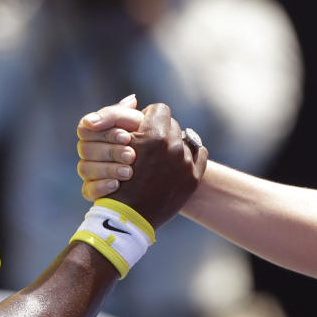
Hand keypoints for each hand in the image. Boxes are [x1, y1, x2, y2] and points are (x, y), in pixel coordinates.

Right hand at [77, 95, 143, 200]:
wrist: (159, 181)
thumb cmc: (148, 146)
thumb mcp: (140, 127)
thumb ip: (133, 114)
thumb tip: (132, 99)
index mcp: (97, 132)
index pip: (86, 128)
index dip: (107, 132)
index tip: (127, 137)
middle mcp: (91, 150)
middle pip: (85, 148)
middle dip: (111, 151)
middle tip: (132, 156)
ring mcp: (91, 171)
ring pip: (85, 169)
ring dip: (108, 169)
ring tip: (129, 173)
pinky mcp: (94, 190)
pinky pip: (87, 190)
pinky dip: (101, 187)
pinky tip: (117, 185)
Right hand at [87, 100, 206, 229]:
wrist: (128, 217)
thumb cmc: (116, 180)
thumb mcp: (115, 146)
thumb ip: (122, 118)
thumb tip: (134, 99)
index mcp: (154, 135)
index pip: (160, 109)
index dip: (150, 117)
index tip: (144, 127)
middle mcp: (173, 147)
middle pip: (173, 125)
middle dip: (162, 132)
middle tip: (152, 144)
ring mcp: (185, 164)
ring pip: (185, 140)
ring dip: (175, 145)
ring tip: (163, 156)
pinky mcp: (193, 179)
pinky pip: (200, 154)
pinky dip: (191, 156)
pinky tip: (178, 162)